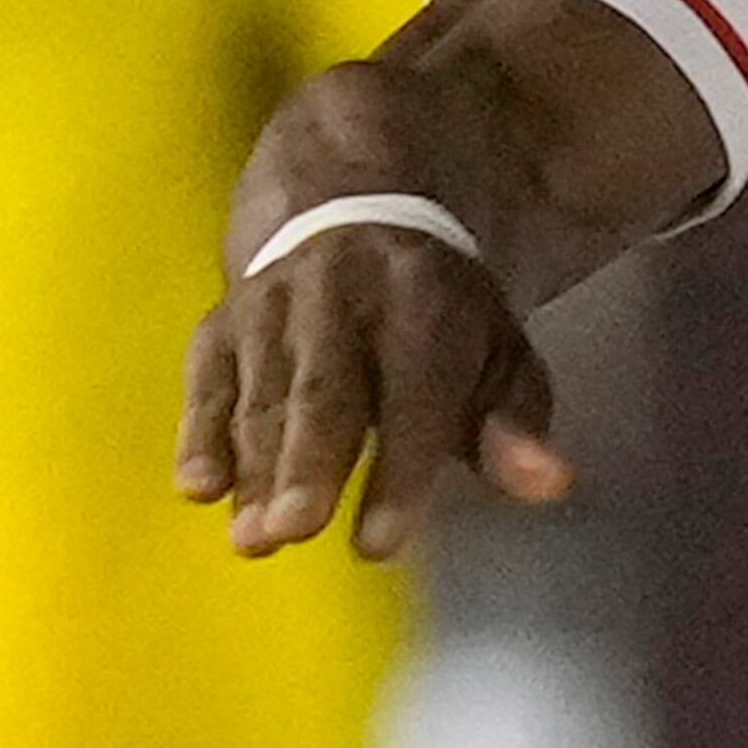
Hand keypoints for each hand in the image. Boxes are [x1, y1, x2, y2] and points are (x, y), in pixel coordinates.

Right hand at [173, 216, 571, 563]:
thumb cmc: (437, 310)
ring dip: (252, 461)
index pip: (415, 392)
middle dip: (309, 459)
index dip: (399, 469)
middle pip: (325, 387)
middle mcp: (343, 294)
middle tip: (294, 528)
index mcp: (425, 302)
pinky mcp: (224, 317)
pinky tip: (197, 486)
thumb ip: (516, 420)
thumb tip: (550, 482)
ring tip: (250, 537)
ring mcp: (275, 302)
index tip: (379, 544)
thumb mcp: (496, 348)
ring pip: (262, 387)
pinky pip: (207, 371)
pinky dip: (198, 427)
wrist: (350, 203)